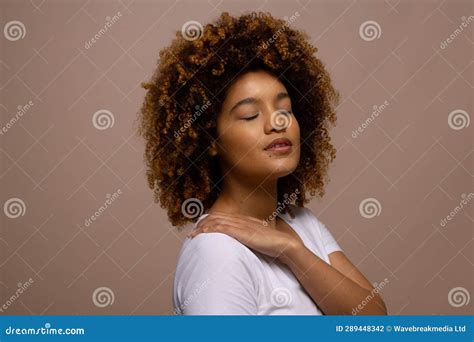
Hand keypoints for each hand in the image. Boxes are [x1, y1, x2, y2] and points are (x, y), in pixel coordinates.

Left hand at [188, 211, 303, 264]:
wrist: (284, 244)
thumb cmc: (274, 244)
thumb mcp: (260, 237)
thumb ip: (251, 236)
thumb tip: (247, 241)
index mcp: (246, 220)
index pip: (224, 218)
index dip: (211, 222)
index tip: (202, 228)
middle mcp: (241, 219)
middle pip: (217, 218)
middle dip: (203, 224)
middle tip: (192, 232)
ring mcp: (240, 224)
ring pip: (216, 222)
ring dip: (202, 228)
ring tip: (192, 235)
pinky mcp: (240, 231)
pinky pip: (220, 228)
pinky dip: (209, 230)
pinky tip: (201, 234)